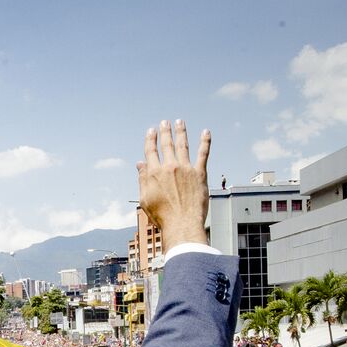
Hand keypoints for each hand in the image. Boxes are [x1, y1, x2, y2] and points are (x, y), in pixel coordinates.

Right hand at [138, 120, 209, 245]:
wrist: (182, 224)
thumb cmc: (162, 216)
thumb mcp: (145, 199)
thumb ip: (143, 179)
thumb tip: (140, 165)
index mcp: (154, 173)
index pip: (151, 151)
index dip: (151, 139)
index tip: (151, 131)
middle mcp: (169, 167)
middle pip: (166, 144)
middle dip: (165, 131)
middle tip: (165, 122)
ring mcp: (185, 169)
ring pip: (182, 145)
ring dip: (181, 132)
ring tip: (180, 122)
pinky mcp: (200, 173)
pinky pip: (203, 154)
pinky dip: (205, 141)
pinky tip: (206, 132)